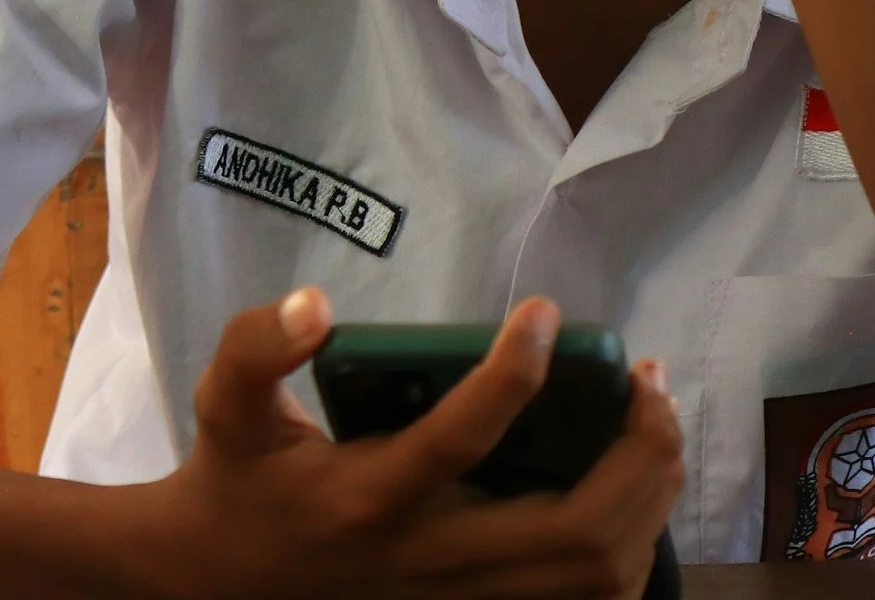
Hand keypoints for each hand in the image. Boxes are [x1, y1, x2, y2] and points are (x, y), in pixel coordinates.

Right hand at [144, 289, 682, 599]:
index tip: (542, 312)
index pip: (458, 442)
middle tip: (646, 378)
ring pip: (596, 574)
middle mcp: (428, 559)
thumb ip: (257, 346)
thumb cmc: (237, 476)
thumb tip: (317, 304)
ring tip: (653, 422)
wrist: (222, 576)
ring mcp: (462, 596)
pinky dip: (630, 544)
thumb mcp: (226, 402)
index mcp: (368, 498)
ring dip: (646, 496)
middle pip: (572, 531)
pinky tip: (633, 487)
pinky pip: (586, 598)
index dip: (513, 375)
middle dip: (635, 451)